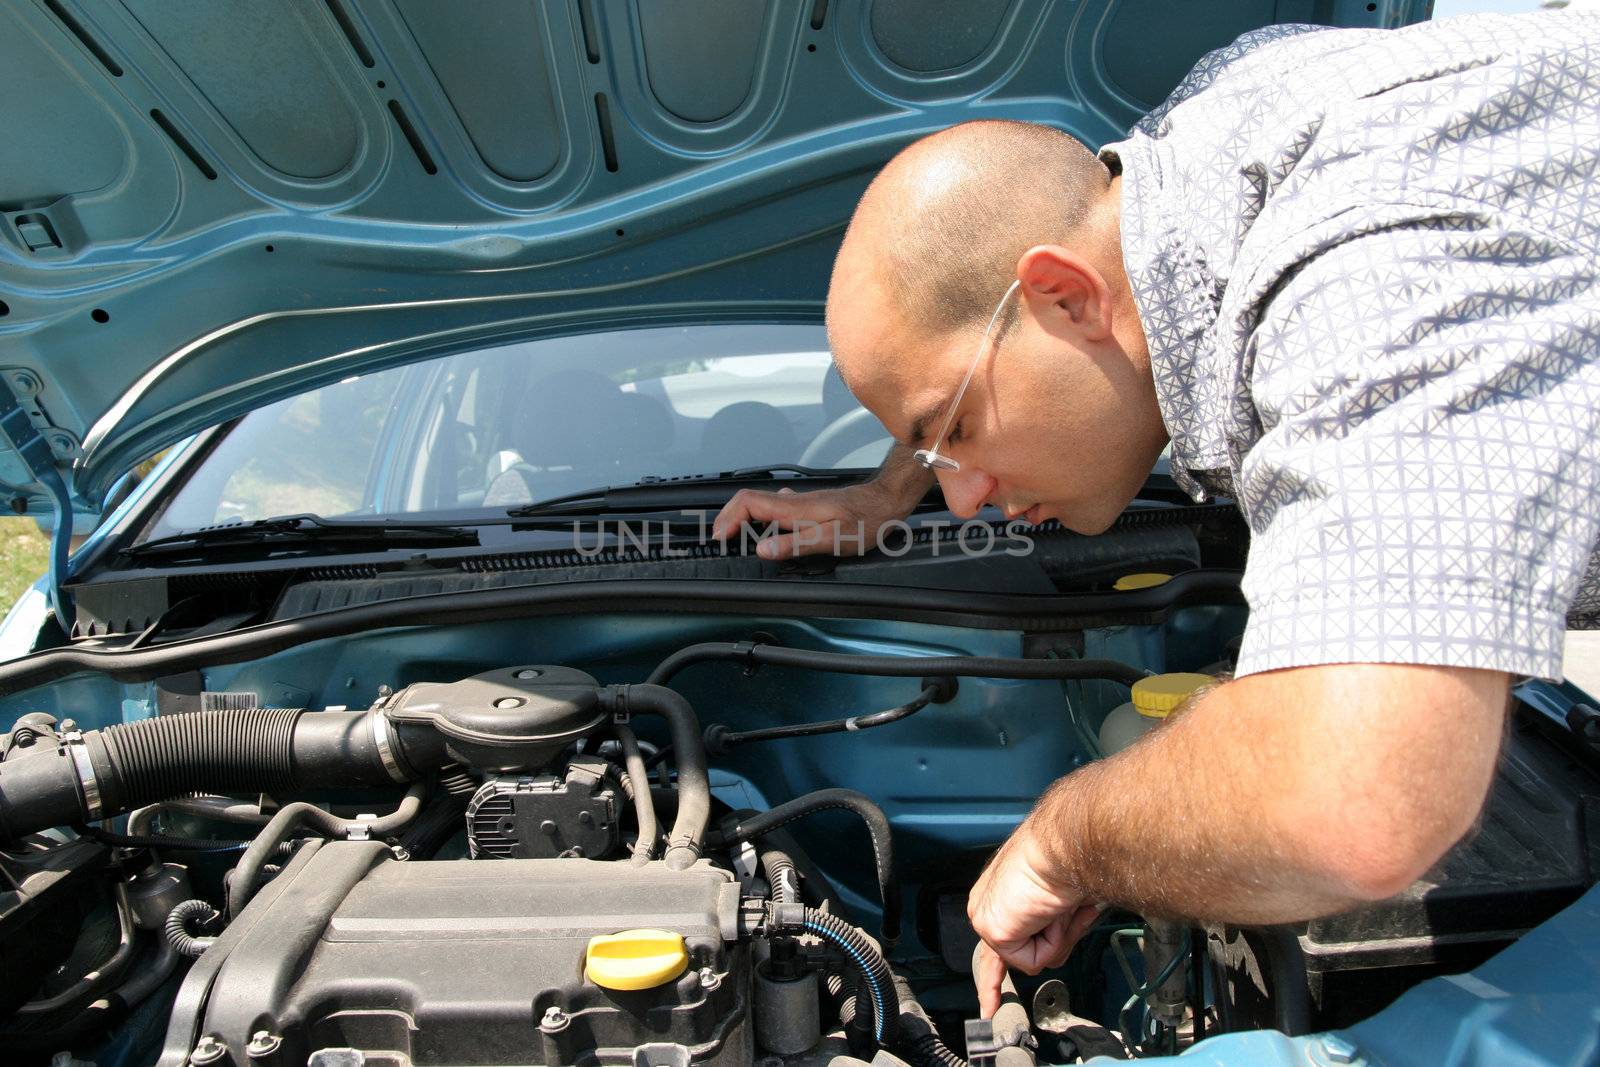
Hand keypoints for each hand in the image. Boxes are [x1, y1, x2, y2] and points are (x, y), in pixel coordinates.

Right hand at [710, 481, 908, 559]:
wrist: (886, 502)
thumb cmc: (865, 521)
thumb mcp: (831, 539)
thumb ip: (795, 544)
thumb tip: (762, 550)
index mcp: (793, 508)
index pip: (747, 503)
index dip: (727, 519)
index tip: (719, 538)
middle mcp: (792, 501)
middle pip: (748, 501)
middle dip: (728, 517)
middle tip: (719, 539)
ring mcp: (800, 502)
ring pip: (760, 503)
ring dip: (741, 517)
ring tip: (733, 536)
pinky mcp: (808, 506)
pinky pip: (775, 508)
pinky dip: (760, 517)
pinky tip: (765, 529)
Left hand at [967, 824, 1101, 1017]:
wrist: (1066, 844)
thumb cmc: (1069, 857)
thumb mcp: (1060, 899)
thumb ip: (1054, 923)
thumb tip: (1069, 929)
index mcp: (999, 893)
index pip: (993, 944)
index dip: (991, 979)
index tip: (986, 1009)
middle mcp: (986, 906)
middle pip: (1022, 955)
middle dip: (1055, 940)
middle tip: (1063, 905)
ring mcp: (986, 920)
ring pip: (1032, 958)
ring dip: (1058, 937)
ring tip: (1058, 904)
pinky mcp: (993, 931)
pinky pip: (1031, 960)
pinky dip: (1051, 940)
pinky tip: (1047, 912)